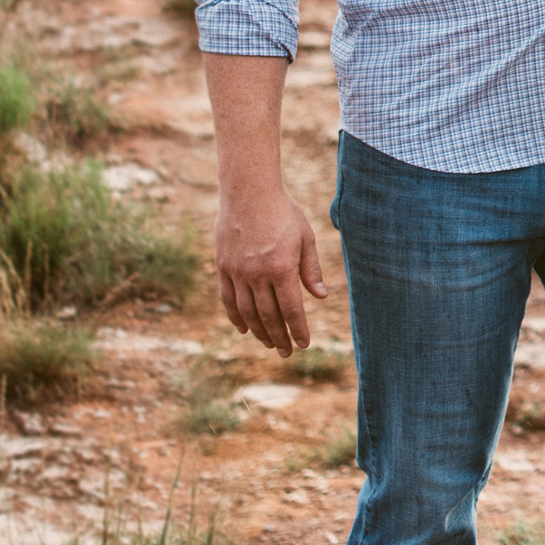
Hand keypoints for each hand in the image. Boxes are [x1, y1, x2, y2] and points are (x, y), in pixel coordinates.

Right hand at [216, 183, 327, 356]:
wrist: (249, 191)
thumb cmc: (283, 212)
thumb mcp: (305, 237)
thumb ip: (311, 269)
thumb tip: (321, 297)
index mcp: (282, 268)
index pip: (292, 309)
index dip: (298, 330)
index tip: (303, 345)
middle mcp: (258, 274)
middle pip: (269, 316)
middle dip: (279, 337)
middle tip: (286, 352)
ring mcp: (238, 272)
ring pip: (247, 312)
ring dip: (259, 332)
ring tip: (268, 343)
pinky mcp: (223, 268)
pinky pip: (228, 300)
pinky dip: (236, 317)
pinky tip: (244, 329)